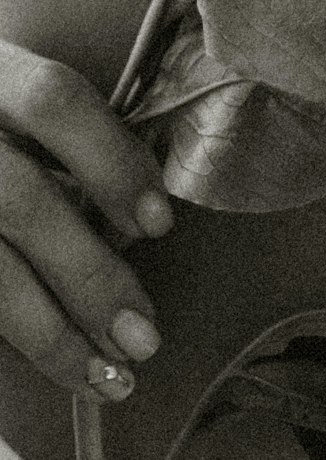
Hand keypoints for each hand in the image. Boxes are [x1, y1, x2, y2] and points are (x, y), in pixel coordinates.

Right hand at [0, 40, 171, 400]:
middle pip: (19, 200)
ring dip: (49, 333)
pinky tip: (58, 365)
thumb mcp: (23, 100)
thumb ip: (71, 143)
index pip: (53, 100)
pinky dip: (12, 338)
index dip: (110, 159)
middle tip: (146, 334)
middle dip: (87, 273)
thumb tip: (134, 226)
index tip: (159, 223)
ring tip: (110, 377)